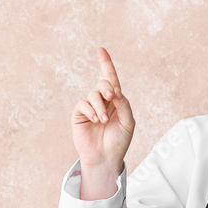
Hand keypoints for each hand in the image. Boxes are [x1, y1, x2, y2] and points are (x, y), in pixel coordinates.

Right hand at [71, 47, 135, 171]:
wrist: (106, 158)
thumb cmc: (119, 141)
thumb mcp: (128, 122)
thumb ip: (124, 104)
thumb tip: (115, 90)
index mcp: (116, 101)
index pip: (111, 79)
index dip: (105, 64)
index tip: (100, 50)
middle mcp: (102, 101)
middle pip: (103, 83)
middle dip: (107, 87)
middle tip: (111, 97)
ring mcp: (90, 107)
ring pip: (93, 94)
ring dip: (100, 106)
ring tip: (104, 120)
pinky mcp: (79, 114)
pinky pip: (83, 103)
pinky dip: (91, 110)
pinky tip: (96, 120)